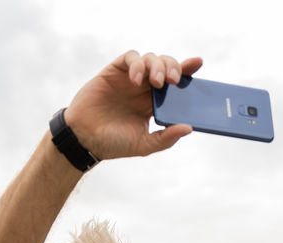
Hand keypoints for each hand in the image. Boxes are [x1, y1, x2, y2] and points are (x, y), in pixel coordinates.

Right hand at [63, 50, 202, 160]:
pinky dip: (137, 64)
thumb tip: (188, 128)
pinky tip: (136, 79)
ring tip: (157, 82)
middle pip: (166, 65)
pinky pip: (130, 58)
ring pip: (150, 58)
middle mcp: (144, 88)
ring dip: (157, 66)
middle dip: (174, 68)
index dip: (187, 70)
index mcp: (154, 103)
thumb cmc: (113, 143)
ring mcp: (130, 78)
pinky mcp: (114, 71)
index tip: (198, 64)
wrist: (84, 140)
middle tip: (174, 80)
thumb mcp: (143, 145)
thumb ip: (165, 138)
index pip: (175, 82)